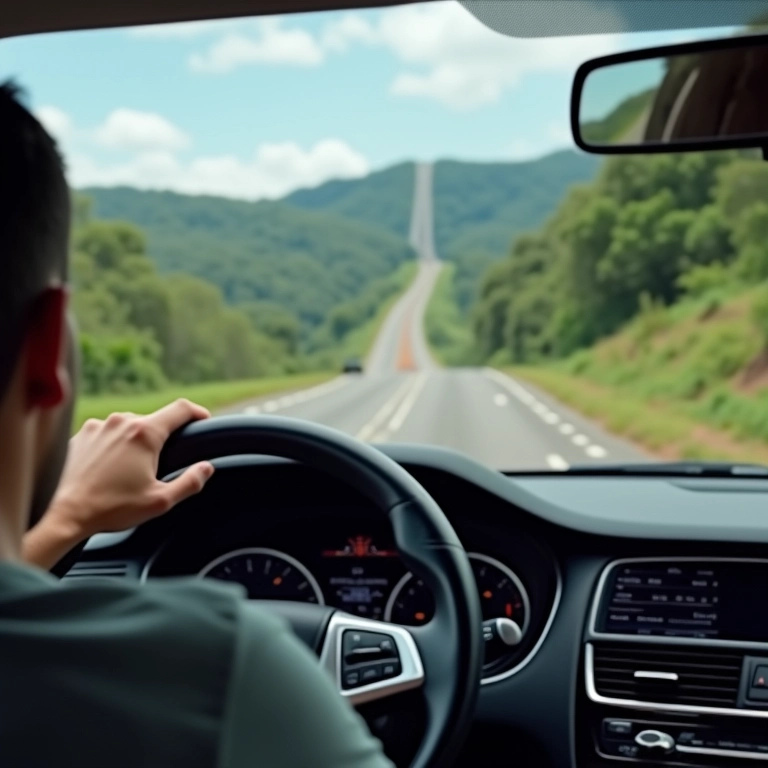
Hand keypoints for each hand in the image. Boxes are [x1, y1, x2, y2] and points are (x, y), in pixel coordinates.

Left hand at [23, 399, 214, 568]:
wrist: (61, 513)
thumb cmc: (110, 508)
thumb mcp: (159, 501)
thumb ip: (189, 482)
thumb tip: (206, 468)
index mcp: (144, 434)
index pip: (181, 409)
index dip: (198, 412)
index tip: (203, 420)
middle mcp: (121, 422)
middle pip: (153, 420)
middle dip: (161, 438)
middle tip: (159, 465)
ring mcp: (99, 426)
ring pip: (128, 426)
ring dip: (134, 442)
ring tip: (128, 472)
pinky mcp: (81, 434)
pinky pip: (106, 433)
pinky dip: (113, 446)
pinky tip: (107, 470)